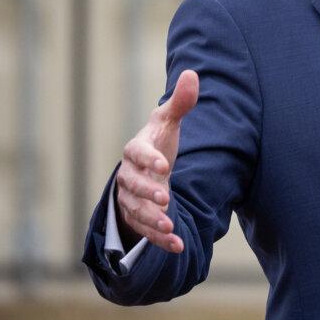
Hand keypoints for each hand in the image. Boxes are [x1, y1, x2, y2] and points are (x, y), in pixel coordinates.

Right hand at [115, 69, 198, 252]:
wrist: (148, 169)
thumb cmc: (159, 142)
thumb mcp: (169, 122)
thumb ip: (180, 103)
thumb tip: (191, 73)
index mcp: (136, 150)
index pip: (137, 154)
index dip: (149, 160)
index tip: (166, 166)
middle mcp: (128, 176)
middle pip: (133, 186)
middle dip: (148, 193)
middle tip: (166, 198)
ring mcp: (130, 199)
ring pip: (136, 212)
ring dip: (153, 220)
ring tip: (171, 226)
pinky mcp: (138, 218)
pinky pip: (145, 231)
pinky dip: (160, 240)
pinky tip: (178, 246)